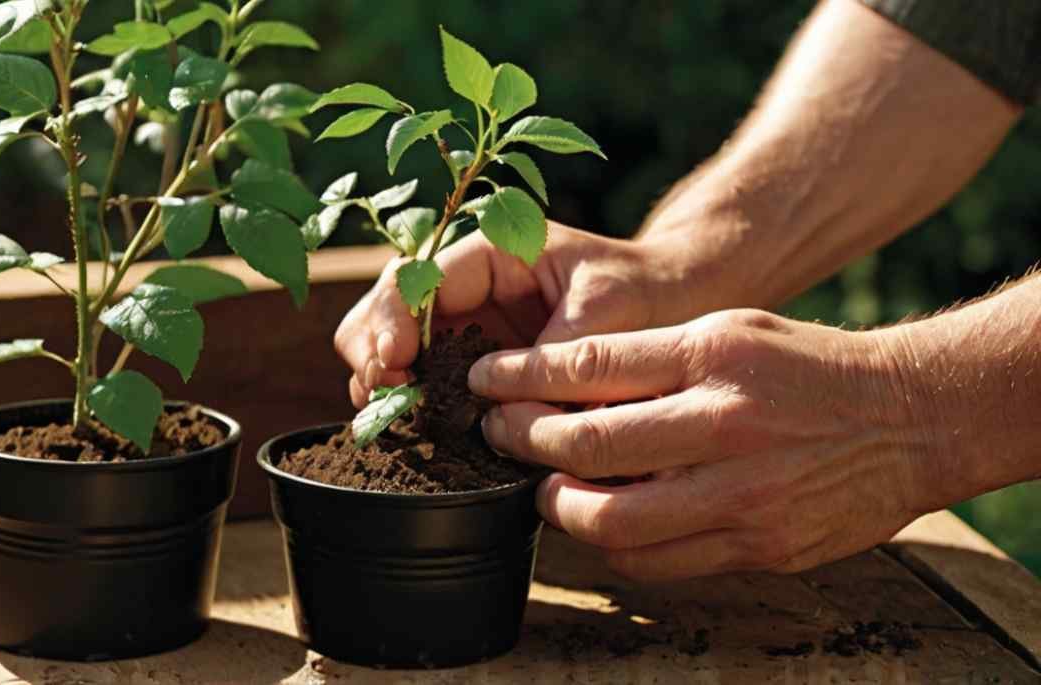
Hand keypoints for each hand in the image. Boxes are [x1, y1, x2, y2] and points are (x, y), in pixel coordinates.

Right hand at [335, 222, 692, 406]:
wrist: (672, 305)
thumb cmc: (643, 292)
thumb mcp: (606, 312)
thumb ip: (556, 355)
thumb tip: (511, 410)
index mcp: (489, 250)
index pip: (415, 275)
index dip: (393, 318)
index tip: (396, 361)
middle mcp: (465, 285)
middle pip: (384, 307)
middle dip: (372, 350)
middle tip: (381, 396)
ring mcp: (464, 324)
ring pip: (390, 344)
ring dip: (382, 380)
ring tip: (389, 417)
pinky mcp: (472, 364)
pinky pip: (422, 380)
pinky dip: (408, 402)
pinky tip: (411, 427)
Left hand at [469, 309, 933, 579]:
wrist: (908, 421)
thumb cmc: (806, 368)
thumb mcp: (729, 332)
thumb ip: (650, 358)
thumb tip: (559, 382)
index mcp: (715, 356)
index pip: (589, 365)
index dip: (521, 377)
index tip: (484, 381)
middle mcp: (727, 424)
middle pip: (588, 443)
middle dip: (523, 440)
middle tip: (498, 434)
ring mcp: (745, 494)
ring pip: (614, 520)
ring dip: (560, 506)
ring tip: (545, 486)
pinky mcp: (760, 547)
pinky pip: (660, 563)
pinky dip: (614, 546)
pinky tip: (600, 521)